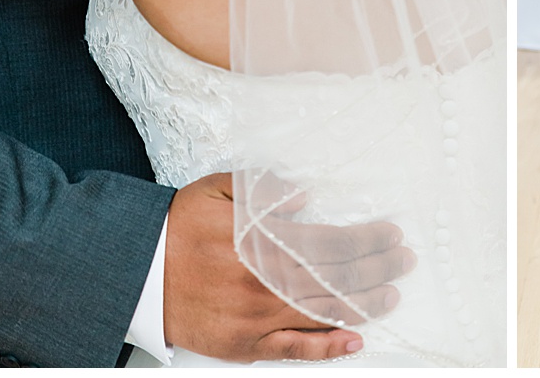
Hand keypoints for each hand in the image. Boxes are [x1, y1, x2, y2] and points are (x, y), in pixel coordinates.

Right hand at [163, 171, 414, 362]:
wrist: (136, 273)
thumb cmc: (178, 227)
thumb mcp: (216, 189)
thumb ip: (262, 188)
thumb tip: (304, 194)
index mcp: (258, 243)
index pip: (328, 242)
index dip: (365, 239)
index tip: (390, 233)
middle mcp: (261, 284)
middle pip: (334, 279)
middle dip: (377, 268)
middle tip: (404, 260)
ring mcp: (254, 320)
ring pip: (322, 315)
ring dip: (364, 305)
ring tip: (392, 293)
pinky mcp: (244, 346)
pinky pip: (294, 351)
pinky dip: (328, 348)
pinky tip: (355, 341)